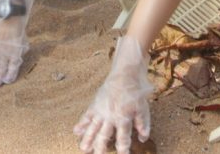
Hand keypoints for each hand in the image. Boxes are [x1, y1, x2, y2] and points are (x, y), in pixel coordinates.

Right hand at [74, 36, 153, 153]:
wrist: (124, 74)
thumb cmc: (135, 92)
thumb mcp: (143, 108)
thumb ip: (143, 124)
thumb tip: (143, 139)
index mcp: (124, 118)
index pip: (123, 138)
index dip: (122, 149)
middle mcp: (111, 116)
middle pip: (104, 135)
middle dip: (100, 148)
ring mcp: (101, 111)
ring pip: (92, 128)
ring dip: (87, 139)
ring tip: (84, 149)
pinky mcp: (95, 105)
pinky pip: (87, 116)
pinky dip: (81, 124)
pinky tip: (76, 131)